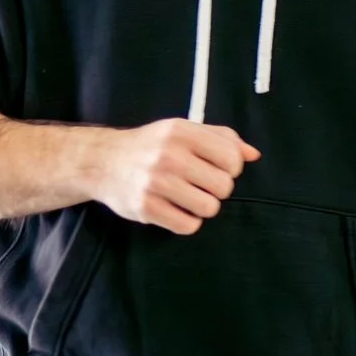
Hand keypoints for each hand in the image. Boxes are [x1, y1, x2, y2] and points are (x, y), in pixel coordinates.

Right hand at [88, 119, 257, 233]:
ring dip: (202, 207)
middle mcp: (169, 155)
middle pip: (223, 186)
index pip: (232, 158)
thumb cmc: (150, 145)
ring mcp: (156, 182)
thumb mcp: (182, 130)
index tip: (215, 168)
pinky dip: (186, 222)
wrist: (102, 161)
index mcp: (181, 132)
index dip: (230, 168)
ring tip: (187, 198)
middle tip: (198, 184)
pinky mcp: (146, 207)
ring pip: (209, 208)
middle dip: (216, 189)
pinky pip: (188, 225)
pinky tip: (175, 209)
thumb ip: (220, 138)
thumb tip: (253, 155)